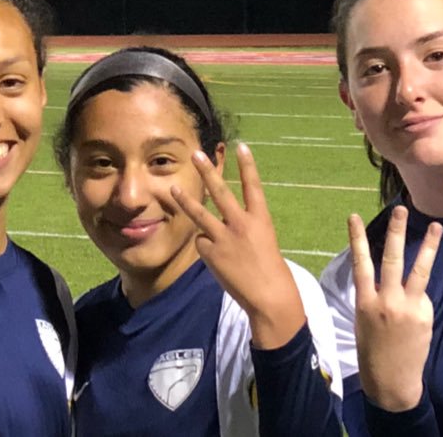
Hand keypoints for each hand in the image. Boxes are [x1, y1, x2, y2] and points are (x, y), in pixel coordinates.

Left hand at [171, 143, 304, 348]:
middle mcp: (241, 223)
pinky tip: (216, 259)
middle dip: (207, 171)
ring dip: (185, 200)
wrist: (269, 296)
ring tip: (172, 188)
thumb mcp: (264, 241)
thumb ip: (246, 227)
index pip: (253, 186)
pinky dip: (205, 247)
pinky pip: (201, 243)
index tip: (241, 146)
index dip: (247, 166)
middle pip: (220, 191)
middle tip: (196, 154)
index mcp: (260, 219)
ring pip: (199, 214)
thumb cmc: (270, 271)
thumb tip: (224, 222)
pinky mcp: (211, 253)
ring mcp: (224, 237)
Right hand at [348, 206, 442, 411]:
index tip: (353, 216)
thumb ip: (376, 297)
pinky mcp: (424, 315)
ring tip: (436, 226)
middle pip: (391, 258)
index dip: (356, 238)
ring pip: (418, 270)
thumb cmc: (374, 350)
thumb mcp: (364, 321)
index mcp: (365, 301)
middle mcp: (386, 300)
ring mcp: (407, 307)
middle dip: (396, 231)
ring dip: (428, 245)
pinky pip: (424, 297)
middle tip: (400, 209)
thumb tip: (394, 280)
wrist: (390, 380)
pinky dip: (421, 299)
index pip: (360, 262)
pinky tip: (416, 317)